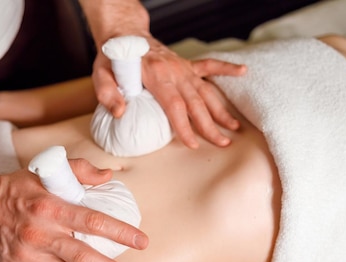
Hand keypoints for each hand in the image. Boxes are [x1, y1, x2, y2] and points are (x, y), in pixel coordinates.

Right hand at [0, 161, 147, 261]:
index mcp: (52, 208)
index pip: (93, 222)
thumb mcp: (46, 171)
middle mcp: (42, 234)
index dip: (120, 233)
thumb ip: (80, 170)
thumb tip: (109, 176)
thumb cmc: (14, 188)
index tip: (142, 242)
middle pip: (83, 256)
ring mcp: (29, 257)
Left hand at [91, 36, 245, 148]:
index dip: (185, 126)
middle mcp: (174, 71)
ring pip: (206, 91)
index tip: (193, 143)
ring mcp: (182, 68)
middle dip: (210, 125)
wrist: (124, 34)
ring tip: (235, 127)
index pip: (174, 105)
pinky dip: (227, 69)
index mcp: (155, 76)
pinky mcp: (186, 64)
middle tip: (222, 143)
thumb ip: (108, 94)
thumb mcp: (101, 74)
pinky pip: (210, 66)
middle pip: (195, 103)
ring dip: (221, 109)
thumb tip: (120, 113)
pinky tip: (243, 72)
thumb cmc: (113, 57)